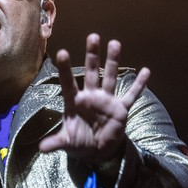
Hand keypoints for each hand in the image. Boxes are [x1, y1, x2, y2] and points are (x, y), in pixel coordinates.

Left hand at [39, 33, 149, 163]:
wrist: (97, 151)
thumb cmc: (79, 142)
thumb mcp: (67, 143)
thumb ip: (56, 142)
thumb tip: (42, 149)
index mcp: (75, 101)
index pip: (68, 82)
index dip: (65, 68)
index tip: (62, 52)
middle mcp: (91, 96)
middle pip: (90, 72)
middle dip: (92, 55)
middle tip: (93, 36)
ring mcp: (106, 100)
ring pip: (109, 77)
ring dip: (112, 62)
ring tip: (115, 43)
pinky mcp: (120, 108)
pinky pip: (131, 95)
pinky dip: (139, 85)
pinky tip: (146, 71)